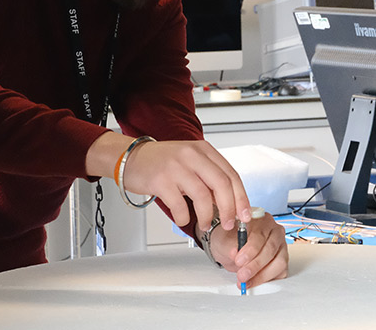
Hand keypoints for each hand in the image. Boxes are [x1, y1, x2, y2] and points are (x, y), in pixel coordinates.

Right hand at [86, 132, 250, 231]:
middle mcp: (192, 155)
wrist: (130, 158)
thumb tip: (231, 203)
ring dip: (207, 216)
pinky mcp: (161, 180)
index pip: (231, 174)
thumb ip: (210, 177)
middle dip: (229, 209)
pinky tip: (184, 219)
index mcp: (204, 150)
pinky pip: (180, 205)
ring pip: (203, 196)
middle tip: (229, 224)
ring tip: (206, 225)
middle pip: (221, 184)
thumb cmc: (163, 163)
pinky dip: (185, 217)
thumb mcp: (191, 162)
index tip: (245, 215)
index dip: (241, 197)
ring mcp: (176, 166)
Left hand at [204, 213, 288, 287]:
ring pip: (279, 262)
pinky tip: (254, 281)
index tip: (239, 261)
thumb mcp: (224, 240)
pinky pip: (280, 272)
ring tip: (246, 281)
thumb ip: (229, 246)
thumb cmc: (229, 239)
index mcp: (262, 220)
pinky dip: (268, 279)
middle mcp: (275, 231)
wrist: (230, 247)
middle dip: (255, 265)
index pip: (260, 235)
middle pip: (271, 249)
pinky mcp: (282, 260)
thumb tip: (235, 253)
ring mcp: (281, 246)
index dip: (250, 250)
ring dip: (262, 275)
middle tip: (242, 275)